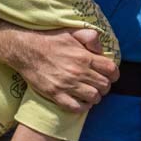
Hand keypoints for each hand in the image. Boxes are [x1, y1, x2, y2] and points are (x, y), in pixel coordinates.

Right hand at [1, 27, 118, 112]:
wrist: (26, 50)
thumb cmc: (51, 40)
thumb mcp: (73, 32)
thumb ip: (90, 38)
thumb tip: (101, 50)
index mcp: (84, 57)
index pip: (110, 70)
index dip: (114, 74)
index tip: (111, 76)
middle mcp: (78, 72)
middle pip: (104, 85)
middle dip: (105, 86)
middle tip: (100, 85)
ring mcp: (67, 84)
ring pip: (93, 98)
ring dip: (95, 97)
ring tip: (91, 94)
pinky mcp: (55, 94)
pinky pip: (75, 107)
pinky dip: (82, 107)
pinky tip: (81, 102)